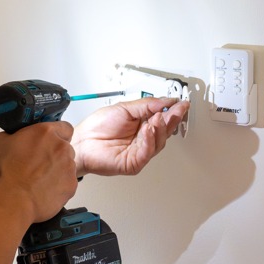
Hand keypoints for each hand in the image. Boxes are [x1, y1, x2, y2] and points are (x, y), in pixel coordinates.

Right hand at [0, 121, 76, 222]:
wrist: (12, 201)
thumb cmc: (6, 173)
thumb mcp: (0, 142)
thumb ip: (15, 134)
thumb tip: (17, 136)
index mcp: (45, 132)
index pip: (64, 127)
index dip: (57, 134)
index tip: (50, 141)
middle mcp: (61, 147)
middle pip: (65, 147)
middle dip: (55, 153)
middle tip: (40, 162)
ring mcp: (69, 167)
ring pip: (67, 165)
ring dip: (58, 169)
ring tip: (40, 178)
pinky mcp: (71, 185)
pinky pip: (68, 181)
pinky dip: (59, 184)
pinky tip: (44, 188)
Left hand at [72, 98, 189, 176]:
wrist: (81, 141)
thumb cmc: (97, 127)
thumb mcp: (124, 108)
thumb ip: (146, 105)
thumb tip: (165, 101)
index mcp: (141, 123)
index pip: (163, 117)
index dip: (173, 111)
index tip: (181, 104)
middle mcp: (143, 138)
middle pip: (165, 130)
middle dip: (172, 119)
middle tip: (176, 110)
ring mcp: (140, 151)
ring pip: (159, 141)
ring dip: (161, 128)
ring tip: (158, 117)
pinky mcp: (135, 162)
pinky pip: (148, 151)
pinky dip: (150, 139)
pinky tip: (149, 129)